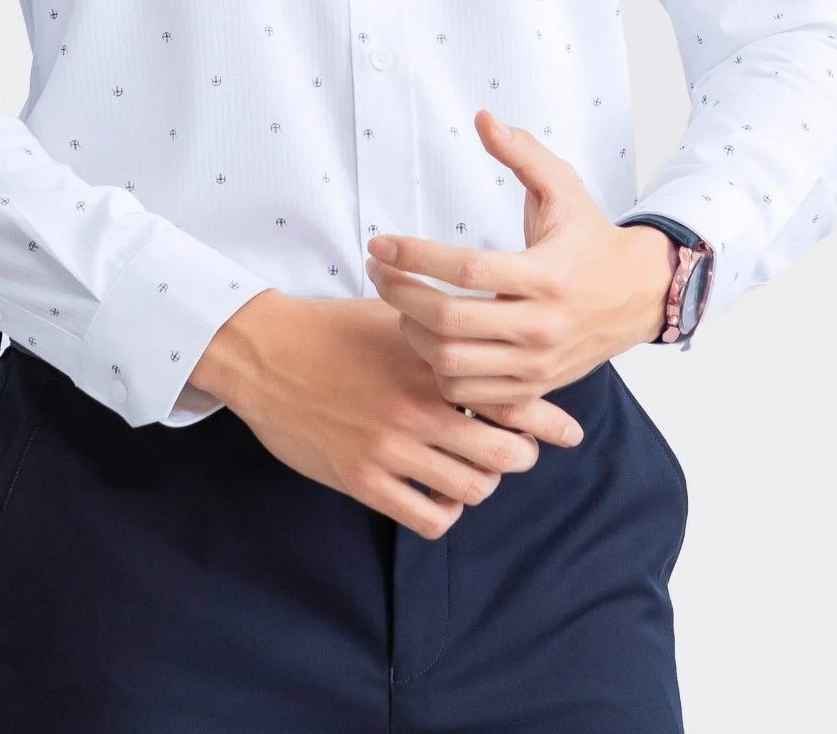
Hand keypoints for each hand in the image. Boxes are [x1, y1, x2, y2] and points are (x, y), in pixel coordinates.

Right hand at [191, 293, 586, 541]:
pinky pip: (428, 517)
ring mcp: (391, 448)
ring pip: (471, 489)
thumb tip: (488, 339)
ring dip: (481, 484)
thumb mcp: (395, 319)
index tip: (569, 432)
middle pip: (503, 453)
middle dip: (518, 457)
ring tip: (473, 471)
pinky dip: (445, 512)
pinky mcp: (364, 480)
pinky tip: (438, 495)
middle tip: (513, 452)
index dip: (548, 420)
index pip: (508, 396)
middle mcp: (418, 408)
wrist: (267, 352)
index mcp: (431, 364)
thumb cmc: (332, 330)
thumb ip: (442, 336)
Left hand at [363, 108, 675, 412]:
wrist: (638, 295)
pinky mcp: (534, 386)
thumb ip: (522, 153)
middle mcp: (542, 325)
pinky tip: (426, 337)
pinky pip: (469, 391)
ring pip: (453, 363)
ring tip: (398, 302)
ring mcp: (537, 363)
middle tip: (377, 271)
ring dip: (412, 334)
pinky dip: (437, 368)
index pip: (467, 270)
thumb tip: (482, 118)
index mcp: (547, 275)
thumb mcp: (563, 187)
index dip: (415, 255)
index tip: (379, 243)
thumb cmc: (590, 237)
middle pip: (450, 321)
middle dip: (400, 294)